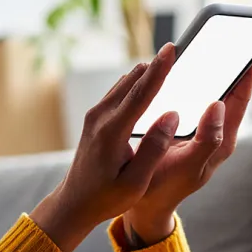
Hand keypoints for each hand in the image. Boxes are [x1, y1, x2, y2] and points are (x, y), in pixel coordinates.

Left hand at [31, 43, 179, 251]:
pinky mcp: (96, 119)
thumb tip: (172, 116)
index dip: (158, 70)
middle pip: (132, 82)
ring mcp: (96, 116)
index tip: (171, 50)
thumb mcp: (136, 181)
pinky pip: (120, 93)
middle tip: (176, 48)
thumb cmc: (107, 198)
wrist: (75, 203)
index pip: (140, 94)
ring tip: (167, 59)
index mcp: (112, 132)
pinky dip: (137, 83)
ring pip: (125, 84)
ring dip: (146, 72)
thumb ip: (154, 148)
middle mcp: (101, 118)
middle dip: (156, 65)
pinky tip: (148, 79)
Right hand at [122, 57, 251, 246]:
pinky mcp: (185, 128)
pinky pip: (192, 98)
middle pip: (229, 92)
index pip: (240, 100)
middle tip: (235, 35)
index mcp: (222, 140)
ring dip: (213, 68)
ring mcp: (201, 130)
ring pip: (211, 92)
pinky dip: (192, 80)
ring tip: (215, 41)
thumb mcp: (189, 166)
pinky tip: (184, 64)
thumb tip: (219, 104)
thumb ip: (208, 139)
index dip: (248, 74)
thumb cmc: (166, 186)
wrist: (145, 203)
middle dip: (232, 64)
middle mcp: (216, 133)